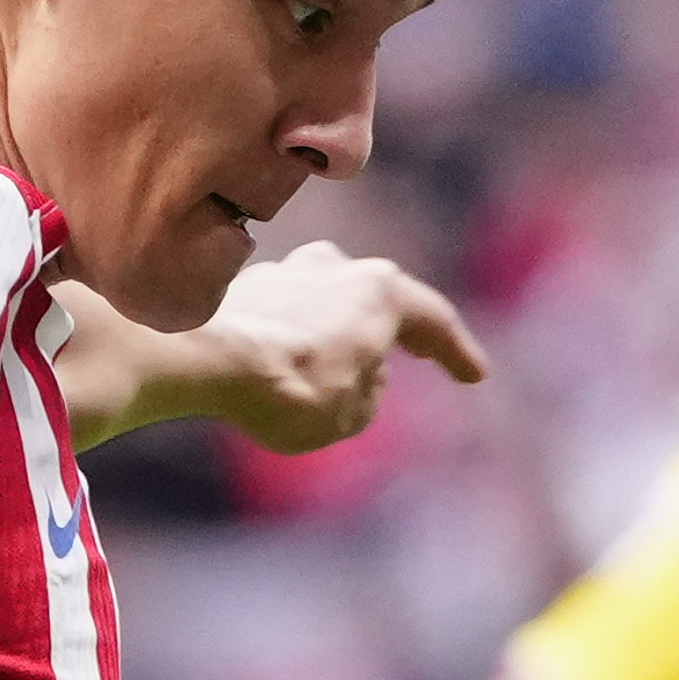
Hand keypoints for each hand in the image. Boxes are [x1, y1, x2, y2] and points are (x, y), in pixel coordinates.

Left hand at [137, 249, 494, 455]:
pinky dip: (292, 340)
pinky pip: (282, 318)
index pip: (433, 321)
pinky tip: (282, 368)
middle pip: (377, 302)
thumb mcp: (352, 413)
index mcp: (381, 290)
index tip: (474, 375)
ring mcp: (286, 270)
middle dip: (394, 332)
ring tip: (339, 372)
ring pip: (325, 306)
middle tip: (417, 352)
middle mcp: (336, 266)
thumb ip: (370, 390)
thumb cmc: (289, 389)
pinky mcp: (241, 288)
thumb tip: (362, 374)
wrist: (204, 361)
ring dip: (336, 335)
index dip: (457, 352)